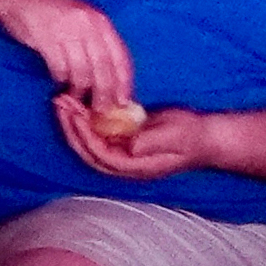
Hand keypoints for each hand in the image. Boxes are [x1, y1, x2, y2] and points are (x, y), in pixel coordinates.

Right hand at [0, 0, 133, 112]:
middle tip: (101, 109)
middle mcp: (88, 25)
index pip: (120, 57)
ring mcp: (67, 31)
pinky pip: (60, 68)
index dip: (124, 82)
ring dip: (80, 89)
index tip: (123, 101)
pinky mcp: (47, 39)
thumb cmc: (54, 12)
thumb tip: (113, 81)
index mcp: (101, 22)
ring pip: (82, 71)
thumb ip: (98, 43)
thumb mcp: (83, 21)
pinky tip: (59, 82)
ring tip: (78, 98)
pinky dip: (61, 79)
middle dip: (104, 92)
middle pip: (103, 67)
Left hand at [53, 93, 224, 184]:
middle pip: (88, 150)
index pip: (100, 155)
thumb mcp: (175, 137)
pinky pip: (99, 131)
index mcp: (135, 166)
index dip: (84, 136)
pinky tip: (79, 100)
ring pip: (90, 140)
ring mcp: (123, 151)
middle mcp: (125, 162)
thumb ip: (153, 143)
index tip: (74, 114)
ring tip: (63, 99)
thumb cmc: (192, 137)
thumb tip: (130, 147)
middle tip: (60, 102)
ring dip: (74, 121)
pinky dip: (86, 117)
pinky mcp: (124, 138)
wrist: (205, 136)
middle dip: (71, 128)